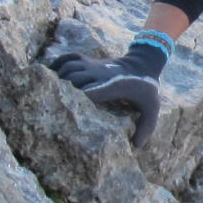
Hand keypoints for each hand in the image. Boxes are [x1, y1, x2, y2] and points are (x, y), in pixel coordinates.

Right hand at [49, 47, 163, 144]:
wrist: (143, 64)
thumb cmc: (146, 90)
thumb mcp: (152, 108)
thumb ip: (146, 127)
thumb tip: (136, 146)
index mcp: (112, 86)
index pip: (89, 93)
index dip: (77, 102)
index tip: (67, 116)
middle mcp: (100, 74)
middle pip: (74, 80)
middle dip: (63, 93)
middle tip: (54, 107)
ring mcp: (93, 65)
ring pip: (68, 68)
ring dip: (58, 79)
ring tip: (50, 94)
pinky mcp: (89, 61)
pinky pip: (69, 57)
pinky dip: (58, 63)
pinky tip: (51, 72)